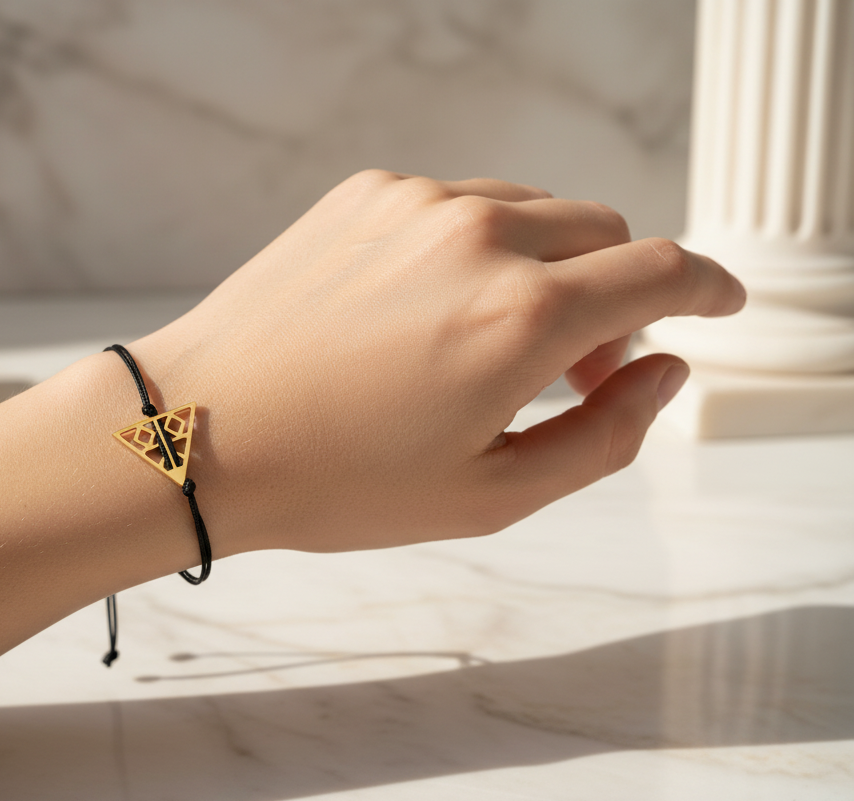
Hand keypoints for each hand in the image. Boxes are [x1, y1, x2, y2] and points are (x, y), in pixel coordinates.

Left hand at [129, 171, 744, 552]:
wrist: (194, 431)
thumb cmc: (334, 480)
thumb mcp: (490, 495)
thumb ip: (605, 434)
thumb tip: (668, 374)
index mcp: (524, 313)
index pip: (663, 271)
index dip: (708, 288)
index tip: (718, 304)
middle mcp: (479, 235)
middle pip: (604, 232)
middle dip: (617, 295)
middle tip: (576, 369)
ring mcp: (416, 202)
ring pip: (533, 211)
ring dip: (548, 266)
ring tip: (497, 345)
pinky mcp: (364, 193)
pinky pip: (458, 203)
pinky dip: (476, 247)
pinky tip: (427, 313)